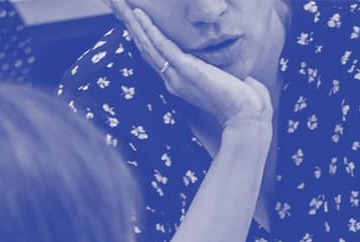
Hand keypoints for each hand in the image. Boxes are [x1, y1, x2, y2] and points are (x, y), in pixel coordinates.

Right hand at [110, 3, 270, 129]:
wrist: (247, 113)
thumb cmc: (238, 96)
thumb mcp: (217, 75)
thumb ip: (206, 66)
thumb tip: (211, 59)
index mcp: (178, 78)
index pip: (151, 51)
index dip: (137, 31)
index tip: (126, 13)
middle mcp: (172, 78)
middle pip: (142, 45)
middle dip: (127, 21)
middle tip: (112, 1)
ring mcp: (177, 75)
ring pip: (146, 44)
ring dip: (130, 22)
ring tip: (117, 3)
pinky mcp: (186, 70)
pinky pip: (162, 46)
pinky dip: (149, 30)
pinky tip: (138, 15)